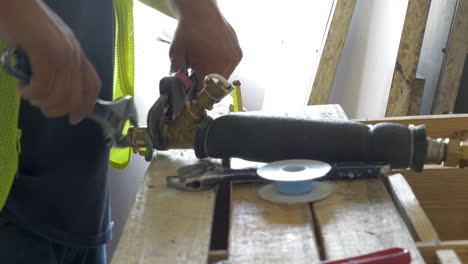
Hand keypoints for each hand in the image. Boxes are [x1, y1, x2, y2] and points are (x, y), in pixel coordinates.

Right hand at [0, 0, 100, 124]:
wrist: (12, 2)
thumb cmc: (23, 23)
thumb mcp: (46, 46)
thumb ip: (54, 65)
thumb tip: (52, 91)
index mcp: (77, 54)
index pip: (92, 86)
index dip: (86, 107)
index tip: (74, 119)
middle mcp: (74, 56)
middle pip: (74, 98)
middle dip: (55, 109)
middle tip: (38, 102)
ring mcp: (62, 55)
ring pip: (58, 96)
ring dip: (40, 101)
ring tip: (27, 92)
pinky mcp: (46, 54)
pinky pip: (43, 86)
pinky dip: (30, 93)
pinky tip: (22, 87)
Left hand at [169, 0, 241, 88]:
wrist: (201, 11)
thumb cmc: (189, 30)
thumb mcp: (176, 53)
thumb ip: (177, 74)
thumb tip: (178, 89)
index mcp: (211, 66)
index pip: (206, 92)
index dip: (198, 94)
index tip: (193, 93)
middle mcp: (226, 64)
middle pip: (216, 88)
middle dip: (205, 84)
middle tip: (196, 73)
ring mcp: (234, 59)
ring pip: (223, 79)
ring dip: (214, 75)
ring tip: (204, 61)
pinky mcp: (238, 54)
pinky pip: (229, 68)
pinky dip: (221, 66)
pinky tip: (212, 55)